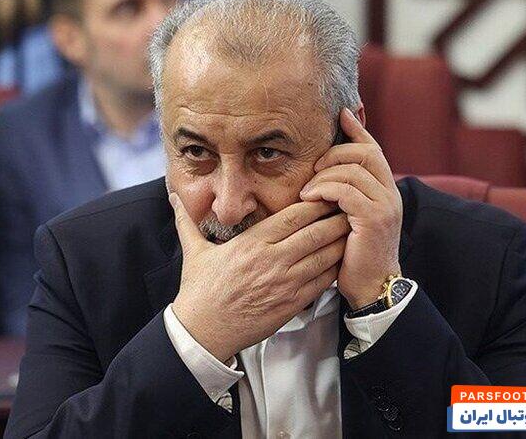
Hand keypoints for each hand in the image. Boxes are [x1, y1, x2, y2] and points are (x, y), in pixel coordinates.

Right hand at [169, 194, 348, 361]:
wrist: (203, 332)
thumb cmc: (200, 291)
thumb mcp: (194, 252)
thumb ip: (187, 222)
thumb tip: (171, 197)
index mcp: (253, 243)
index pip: (293, 216)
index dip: (315, 203)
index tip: (328, 193)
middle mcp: (273, 261)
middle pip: (316, 233)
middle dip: (336, 218)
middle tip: (350, 206)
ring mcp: (285, 283)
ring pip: (324, 257)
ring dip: (341, 242)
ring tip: (353, 229)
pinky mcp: (292, 304)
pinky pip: (322, 283)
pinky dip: (335, 269)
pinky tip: (343, 260)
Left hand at [300, 109, 402, 308]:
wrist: (372, 287)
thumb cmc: (355, 254)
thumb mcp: (352, 218)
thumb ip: (347, 194)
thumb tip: (326, 173)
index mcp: (387, 190)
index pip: (373, 150)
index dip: (357, 130)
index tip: (341, 114)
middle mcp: (391, 194)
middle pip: (365, 153)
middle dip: (335, 153)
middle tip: (314, 167)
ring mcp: (385, 206)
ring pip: (352, 171)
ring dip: (324, 175)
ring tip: (307, 190)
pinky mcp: (374, 219)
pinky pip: (346, 192)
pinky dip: (325, 190)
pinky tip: (310, 198)